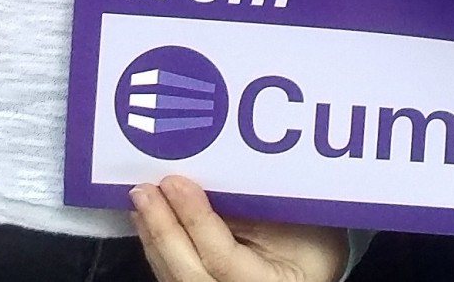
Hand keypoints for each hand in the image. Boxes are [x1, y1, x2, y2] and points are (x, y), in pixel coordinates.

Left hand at [132, 176, 342, 281]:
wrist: (310, 276)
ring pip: (173, 275)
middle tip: (144, 189)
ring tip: (141, 200)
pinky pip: (171, 274)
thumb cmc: (312, 246)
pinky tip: (149, 221)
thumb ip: (258, 211)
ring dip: (154, 236)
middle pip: (187, 271)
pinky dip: (157, 246)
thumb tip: (209, 182)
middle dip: (163, 228)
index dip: (196, 220)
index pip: (221, 258)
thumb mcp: (298, 224)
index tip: (176, 182)